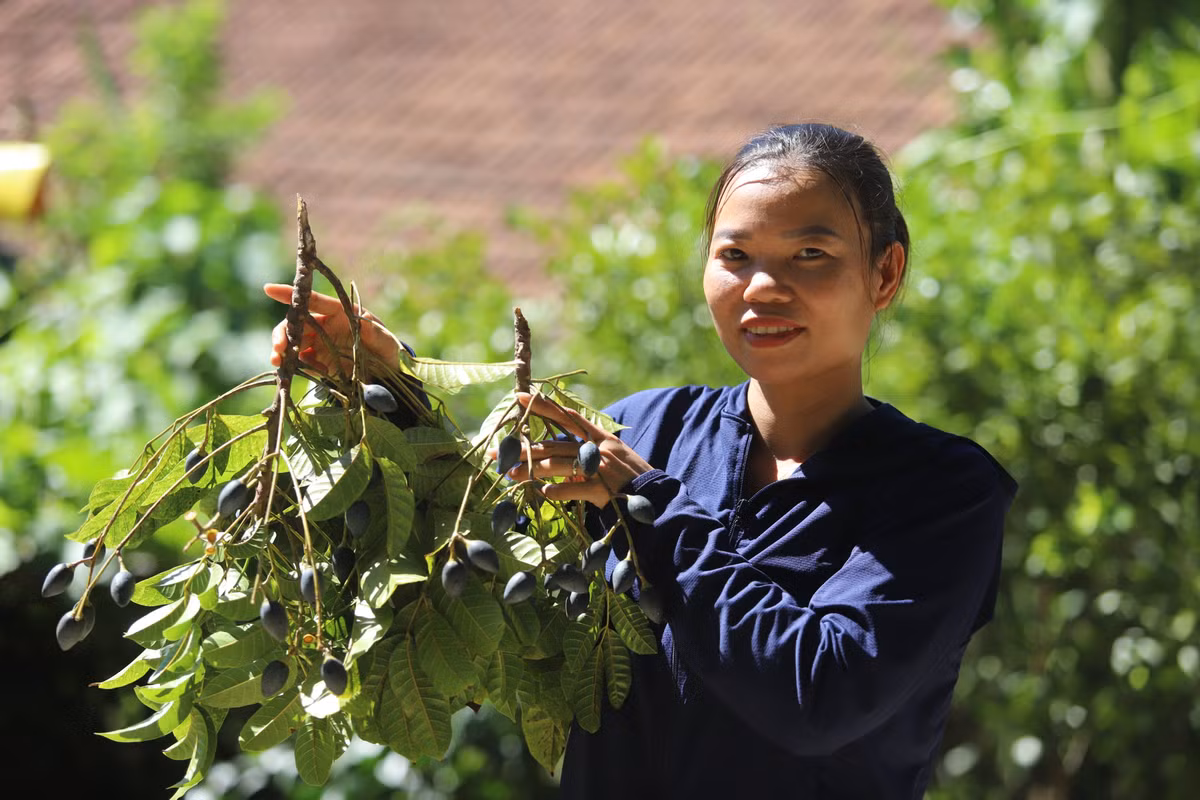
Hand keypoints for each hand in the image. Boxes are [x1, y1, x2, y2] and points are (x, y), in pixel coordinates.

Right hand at [264, 283, 401, 375]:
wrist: (388, 371)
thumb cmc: (387, 346)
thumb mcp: (385, 339)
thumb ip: (374, 332)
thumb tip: (365, 319)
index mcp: (338, 311)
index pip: (311, 300)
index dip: (290, 294)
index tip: (269, 289)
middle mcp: (324, 325)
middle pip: (295, 323)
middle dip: (282, 334)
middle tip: (278, 348)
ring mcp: (319, 343)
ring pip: (292, 343)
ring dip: (282, 352)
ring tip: (279, 363)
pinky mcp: (318, 361)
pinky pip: (301, 362)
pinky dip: (297, 367)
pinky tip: (305, 373)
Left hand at [504, 392, 653, 507]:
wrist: (656, 497)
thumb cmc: (633, 478)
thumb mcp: (614, 455)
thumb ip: (588, 452)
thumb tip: (560, 456)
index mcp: (601, 437)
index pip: (567, 416)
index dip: (543, 406)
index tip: (520, 396)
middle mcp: (598, 449)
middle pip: (554, 445)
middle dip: (523, 449)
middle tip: (497, 452)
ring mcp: (599, 468)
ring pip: (558, 465)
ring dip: (531, 471)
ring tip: (510, 475)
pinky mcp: (602, 489)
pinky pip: (574, 489)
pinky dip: (558, 491)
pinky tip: (544, 494)